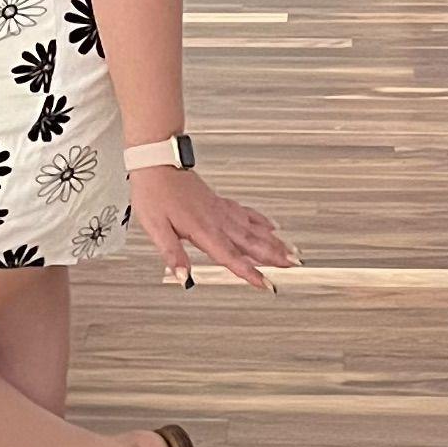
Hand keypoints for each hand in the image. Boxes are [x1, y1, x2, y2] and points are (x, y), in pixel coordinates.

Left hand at [130, 165, 296, 292]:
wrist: (157, 163)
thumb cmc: (154, 193)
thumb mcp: (156, 228)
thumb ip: (172, 253)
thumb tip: (182, 277)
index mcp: (203, 229)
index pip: (230, 257)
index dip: (249, 272)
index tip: (266, 284)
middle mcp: (217, 219)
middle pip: (251, 242)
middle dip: (274, 256)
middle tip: (293, 266)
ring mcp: (221, 209)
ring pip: (253, 228)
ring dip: (273, 241)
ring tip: (291, 251)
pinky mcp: (219, 201)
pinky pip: (246, 212)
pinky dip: (261, 220)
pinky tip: (271, 225)